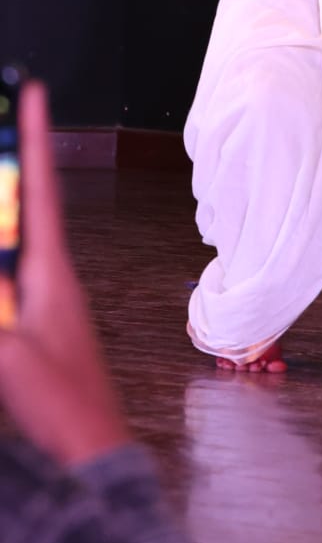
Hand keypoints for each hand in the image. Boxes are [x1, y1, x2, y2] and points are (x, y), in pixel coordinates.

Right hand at [0, 82, 128, 466]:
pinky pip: (9, 276)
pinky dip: (4, 249)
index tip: (35, 92)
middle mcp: (51, 276)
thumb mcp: (9, 356)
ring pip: (14, 240)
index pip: (41, 190)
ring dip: (7, 209)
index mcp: (52, 271)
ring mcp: (44, 301)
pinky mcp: (33, 327)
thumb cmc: (63, 406)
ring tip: (2, 170)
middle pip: (25, 207)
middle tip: (6, 118)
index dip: (36, 139)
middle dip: (12, 166)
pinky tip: (4, 245)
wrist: (91, 450)